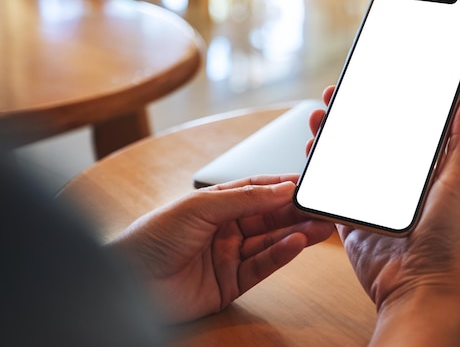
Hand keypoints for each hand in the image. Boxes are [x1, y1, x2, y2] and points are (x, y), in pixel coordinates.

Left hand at [108, 175, 333, 323]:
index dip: (283, 187)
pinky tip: (296, 244)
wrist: (127, 283)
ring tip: (322, 226)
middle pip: (269, 218)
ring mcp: (229, 256)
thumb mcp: (199, 207)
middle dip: (297, 212)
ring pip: (271, 242)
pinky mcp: (231, 284)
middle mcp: (226, 229)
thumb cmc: (152, 236)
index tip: (308, 184)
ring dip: (296, 233)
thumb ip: (243, 198)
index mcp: (216, 204)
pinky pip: (262, 266)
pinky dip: (281, 255)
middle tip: (324, 208)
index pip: (258, 191)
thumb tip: (281, 188)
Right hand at [308, 86, 459, 345]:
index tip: (373, 83)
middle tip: (336, 95)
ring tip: (319, 119)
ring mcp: (373, 200)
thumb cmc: (447, 242)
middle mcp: (399, 184)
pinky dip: (320, 170)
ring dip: (332, 137)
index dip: (387, 104)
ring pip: (347, 160)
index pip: (403, 128)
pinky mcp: (352, 218)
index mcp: (427, 171)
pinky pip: (331, 189)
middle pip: (370, 140)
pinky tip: (313, 153)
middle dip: (352, 115)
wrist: (417, 288)